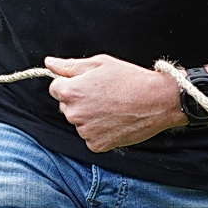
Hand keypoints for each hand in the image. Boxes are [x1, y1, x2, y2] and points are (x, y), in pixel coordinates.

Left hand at [44, 54, 180, 152]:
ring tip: (112, 107)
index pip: (55, 88)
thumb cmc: (130, 79)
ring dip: (89, 116)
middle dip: (79, 100)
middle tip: (103, 94)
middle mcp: (74, 113)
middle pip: (66, 106)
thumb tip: (49, 62)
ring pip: (79, 122)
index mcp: (71, 91)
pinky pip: (90, 137)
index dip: (70, 83)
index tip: (87, 83)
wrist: (158, 101)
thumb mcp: (100, 63)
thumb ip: (70, 65)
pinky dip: (99, 130)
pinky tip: (114, 120)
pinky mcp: (97, 145)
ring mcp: (85, 131)